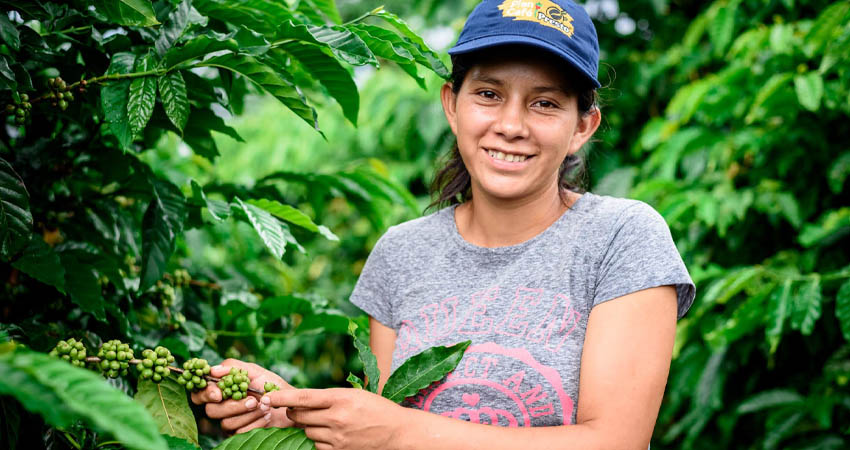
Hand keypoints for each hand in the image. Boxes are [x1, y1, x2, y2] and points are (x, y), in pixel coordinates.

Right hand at [190, 358, 295, 432]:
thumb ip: (233, 367)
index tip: (218, 394)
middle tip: (252, 400)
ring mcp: (230, 422)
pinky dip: (255, 423)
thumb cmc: (272, 386)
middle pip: (211, 410)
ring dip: (248, 414)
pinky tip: (266, 417)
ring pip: (225, 423)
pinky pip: (239, 432)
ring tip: (265, 406)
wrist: (291, 404)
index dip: (205, 394)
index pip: (200, 393)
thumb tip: (213, 370)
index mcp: (222, 390)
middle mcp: (222, 407)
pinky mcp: (240, 434)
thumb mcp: (254, 371)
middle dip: (232, 406)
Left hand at [265, 387, 410, 449]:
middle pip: (299, 416)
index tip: (268, 396)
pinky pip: (317, 446)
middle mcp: (337, 417)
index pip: (303, 397)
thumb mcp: (354, 395)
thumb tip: (302, 402)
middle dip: (294, 413)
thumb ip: (329, 398)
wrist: (397, 431)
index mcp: (340, 398)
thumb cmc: (376, 409)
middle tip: (297, 410)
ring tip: (325, 422)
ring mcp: (338, 437)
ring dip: (309, 427)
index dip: (282, 397)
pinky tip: (331, 435)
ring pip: (307, 431)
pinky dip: (318, 440)